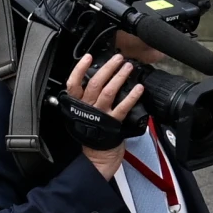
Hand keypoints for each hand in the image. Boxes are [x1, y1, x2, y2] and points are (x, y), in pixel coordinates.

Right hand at [65, 54, 143, 178]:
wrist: (97, 155)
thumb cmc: (91, 132)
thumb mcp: (82, 112)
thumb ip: (86, 98)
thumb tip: (97, 79)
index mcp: (77, 103)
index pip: (73, 83)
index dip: (80, 69)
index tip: (88, 57)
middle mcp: (87, 107)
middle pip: (94, 83)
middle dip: (108, 68)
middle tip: (118, 58)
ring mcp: (101, 114)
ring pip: (109, 91)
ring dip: (119, 77)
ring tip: (128, 67)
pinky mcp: (114, 122)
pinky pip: (123, 107)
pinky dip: (132, 96)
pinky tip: (139, 88)